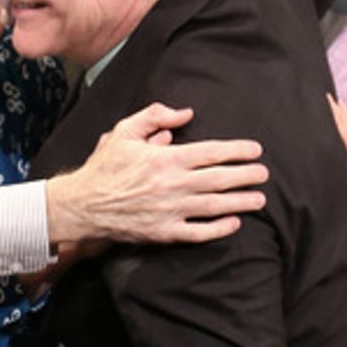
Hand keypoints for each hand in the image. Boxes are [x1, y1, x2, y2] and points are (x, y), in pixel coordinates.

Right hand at [45, 103, 267, 248]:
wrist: (82, 205)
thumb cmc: (105, 167)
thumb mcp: (124, 131)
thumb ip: (155, 116)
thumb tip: (185, 114)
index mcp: (166, 158)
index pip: (212, 152)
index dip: (237, 150)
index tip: (255, 150)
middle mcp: (172, 184)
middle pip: (220, 179)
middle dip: (246, 176)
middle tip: (264, 174)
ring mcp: (170, 210)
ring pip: (214, 206)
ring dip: (240, 202)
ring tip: (259, 199)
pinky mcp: (163, 232)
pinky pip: (197, 232)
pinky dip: (218, 229)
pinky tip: (233, 224)